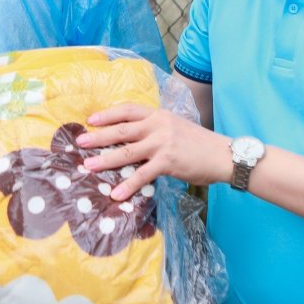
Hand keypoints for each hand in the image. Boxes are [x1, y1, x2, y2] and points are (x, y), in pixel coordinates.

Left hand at [77, 103, 230, 200]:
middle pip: (122, 129)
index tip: (91, 120)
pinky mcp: (168, 162)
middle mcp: (158, 125)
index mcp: (159, 115)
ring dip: (105, 160)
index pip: (128, 109)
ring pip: (127, 151)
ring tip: (88, 166)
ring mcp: (162, 143)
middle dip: (98, 136)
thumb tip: (134, 139)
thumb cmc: (199, 144)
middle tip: (80, 142)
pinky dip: (128, 185)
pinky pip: (143, 175)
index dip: (108, 114)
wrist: (223, 155)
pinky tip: (116, 194)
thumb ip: (156, 130)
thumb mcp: (176, 127)